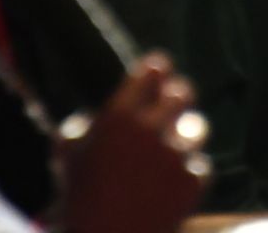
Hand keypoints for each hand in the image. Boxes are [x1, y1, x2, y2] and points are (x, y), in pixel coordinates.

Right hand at [58, 55, 208, 232]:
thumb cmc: (78, 199)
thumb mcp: (67, 154)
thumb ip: (82, 126)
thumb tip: (93, 116)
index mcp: (118, 115)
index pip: (154, 69)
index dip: (158, 71)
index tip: (159, 75)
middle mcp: (150, 128)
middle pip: (184, 92)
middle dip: (178, 100)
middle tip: (172, 109)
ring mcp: (175, 154)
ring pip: (198, 128)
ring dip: (186, 137)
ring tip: (171, 152)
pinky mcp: (192, 181)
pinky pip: (201, 165)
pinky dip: (189, 174)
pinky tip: (171, 185)